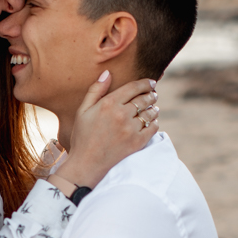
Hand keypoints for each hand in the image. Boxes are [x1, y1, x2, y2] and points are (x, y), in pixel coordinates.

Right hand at [57, 72, 159, 188]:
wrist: (87, 164)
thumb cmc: (83, 137)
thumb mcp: (83, 111)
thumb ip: (95, 90)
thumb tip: (107, 73)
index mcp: (108, 104)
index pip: (134, 87)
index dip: (145, 83)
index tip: (151, 82)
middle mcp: (121, 114)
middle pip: (144, 98)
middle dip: (151, 94)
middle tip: (153, 94)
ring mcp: (131, 129)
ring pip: (150, 113)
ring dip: (154, 108)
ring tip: (153, 108)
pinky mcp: (137, 142)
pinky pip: (153, 127)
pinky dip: (154, 123)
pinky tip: (151, 122)